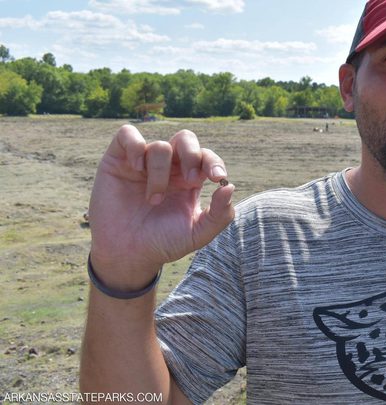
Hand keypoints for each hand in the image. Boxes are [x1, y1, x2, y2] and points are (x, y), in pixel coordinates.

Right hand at [88, 125, 234, 289]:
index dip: (214, 162)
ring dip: (160, 172)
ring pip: (160, 146)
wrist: (128, 254)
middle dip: (192, 154)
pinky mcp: (117, 160)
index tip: (218, 177)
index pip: (206, 157)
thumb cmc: (163, 243)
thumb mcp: (197, 233)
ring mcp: (143, 162)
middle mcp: (168, 167)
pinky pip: (127, 134)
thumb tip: (230, 186)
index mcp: (190, 179)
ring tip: (154, 200)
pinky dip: (135, 146)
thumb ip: (220, 214)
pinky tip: (137, 168)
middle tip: (191, 180)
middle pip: (186, 139)